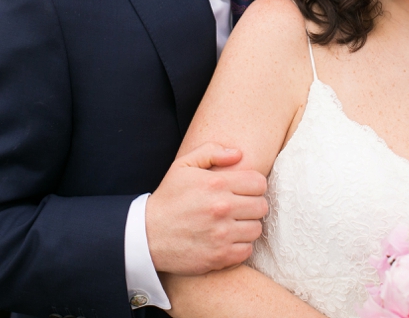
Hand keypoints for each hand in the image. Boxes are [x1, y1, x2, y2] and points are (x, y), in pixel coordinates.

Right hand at [146, 142, 268, 274]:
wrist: (146, 235)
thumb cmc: (168, 199)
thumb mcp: (183, 166)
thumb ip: (211, 152)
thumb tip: (238, 153)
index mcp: (216, 183)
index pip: (259, 182)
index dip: (254, 186)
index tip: (244, 191)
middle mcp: (222, 208)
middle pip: (262, 206)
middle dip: (253, 205)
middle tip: (240, 208)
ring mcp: (222, 234)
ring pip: (257, 229)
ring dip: (247, 226)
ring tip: (233, 224)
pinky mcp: (220, 256)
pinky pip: (247, 250)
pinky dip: (240, 246)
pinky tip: (227, 240)